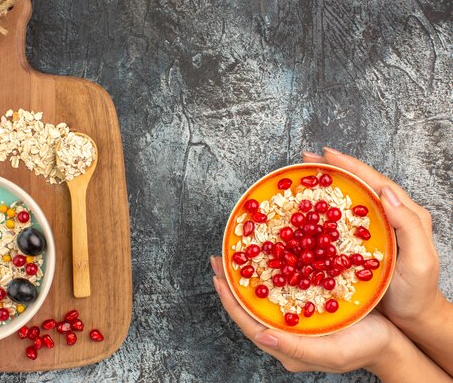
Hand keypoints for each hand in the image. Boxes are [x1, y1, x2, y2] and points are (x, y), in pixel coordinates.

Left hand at [211, 256, 396, 373]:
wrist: (392, 340)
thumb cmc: (364, 348)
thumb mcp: (331, 352)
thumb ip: (295, 347)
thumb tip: (261, 336)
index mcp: (286, 346)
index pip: (247, 323)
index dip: (230, 300)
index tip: (217, 277)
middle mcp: (285, 332)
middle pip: (250, 307)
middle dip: (233, 283)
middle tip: (219, 259)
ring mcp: (294, 319)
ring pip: (263, 297)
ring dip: (248, 277)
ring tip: (236, 255)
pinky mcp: (305, 306)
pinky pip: (281, 289)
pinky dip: (270, 273)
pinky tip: (268, 257)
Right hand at [302, 147, 442, 323]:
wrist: (412, 318)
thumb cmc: (417, 292)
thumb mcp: (419, 260)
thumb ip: (408, 225)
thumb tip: (386, 192)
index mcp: (406, 214)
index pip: (376, 182)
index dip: (351, 166)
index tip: (327, 155)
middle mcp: (389, 216)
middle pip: (361, 184)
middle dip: (335, 168)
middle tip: (308, 158)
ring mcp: (375, 229)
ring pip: (351, 198)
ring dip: (329, 184)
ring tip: (306, 175)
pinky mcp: (361, 242)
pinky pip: (343, 219)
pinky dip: (326, 209)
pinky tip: (310, 209)